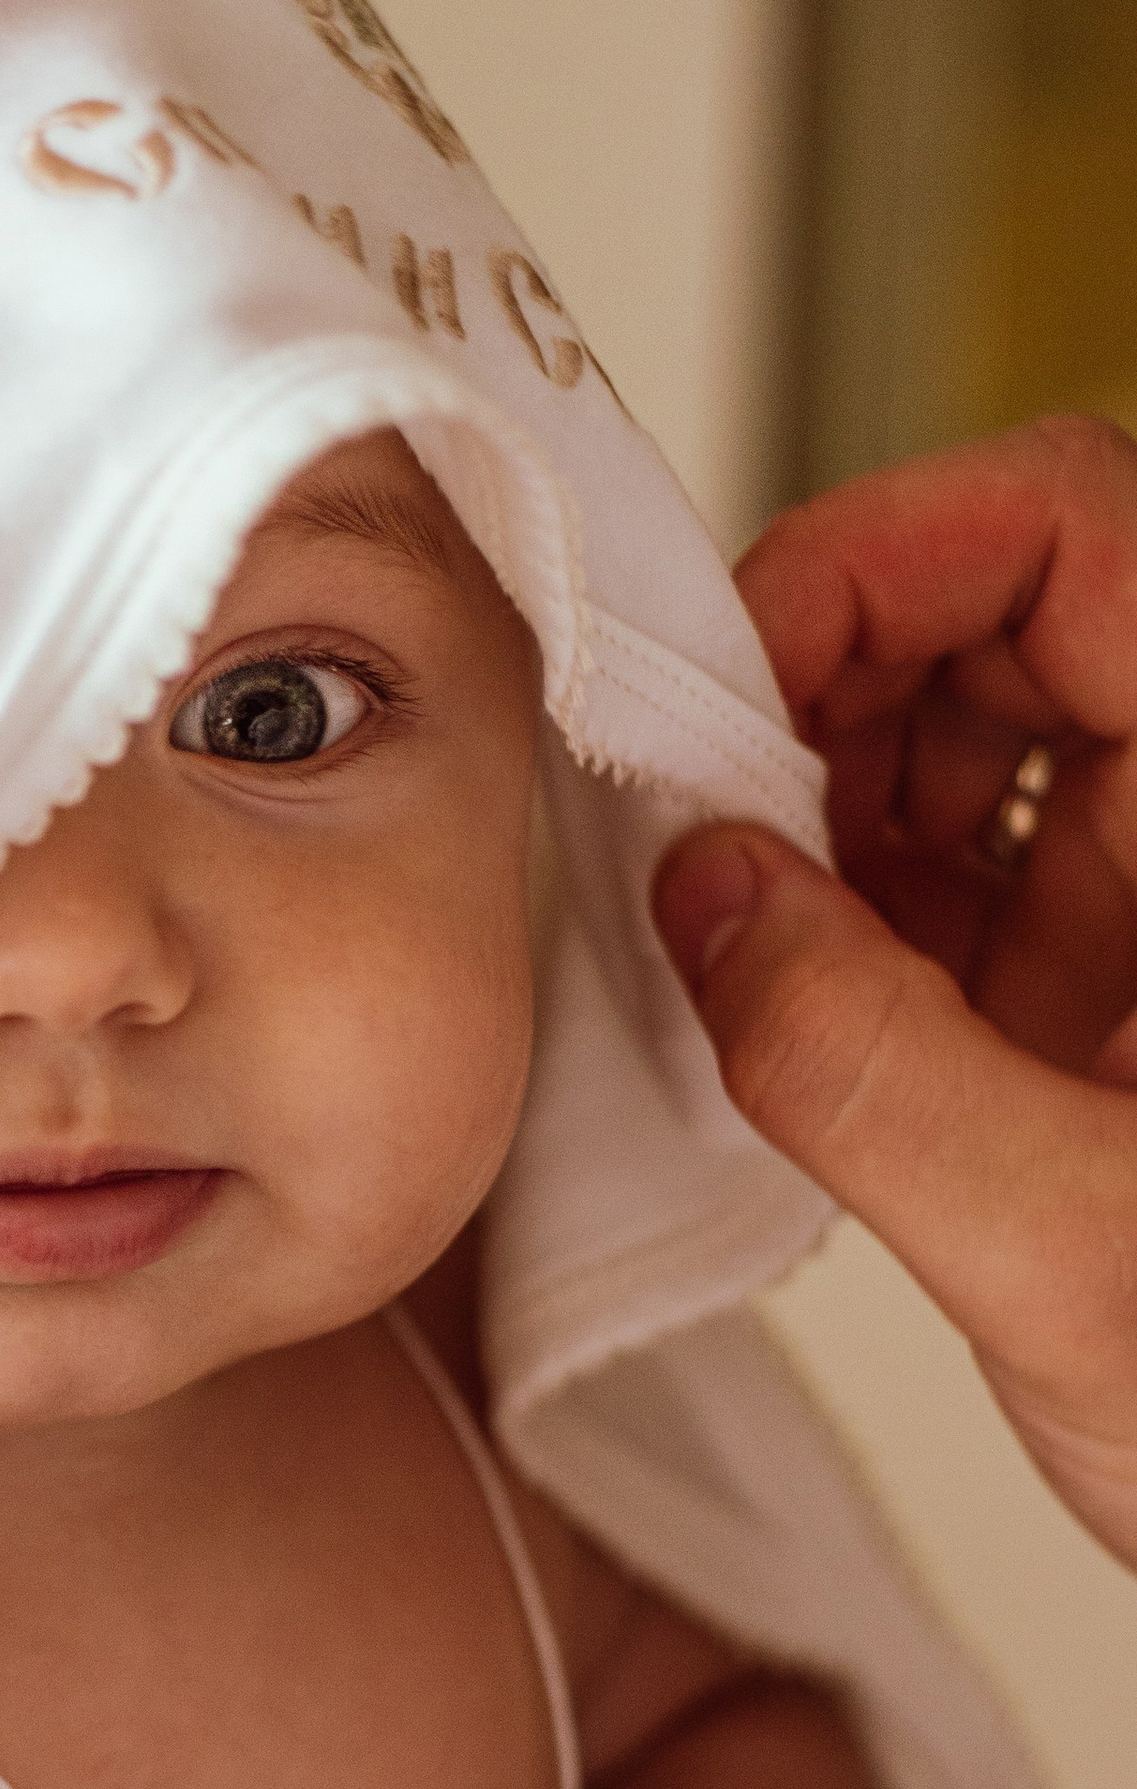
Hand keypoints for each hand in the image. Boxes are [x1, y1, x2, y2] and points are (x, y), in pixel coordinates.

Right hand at [658, 415, 1136, 1568]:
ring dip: (828, 804)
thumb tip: (703, 891)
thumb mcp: (1082, 1263)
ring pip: (982, 740)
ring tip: (728, 926)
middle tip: (695, 816)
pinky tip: (780, 1000)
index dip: (883, 552)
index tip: (730, 678)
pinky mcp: (1131, 999)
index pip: (1077, 525)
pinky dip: (854, 917)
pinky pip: (973, 882)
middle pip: (1014, 612)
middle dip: (828, 683)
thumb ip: (865, 1066)